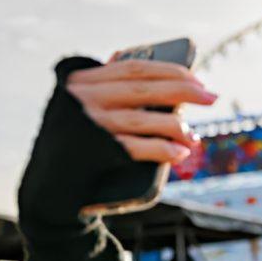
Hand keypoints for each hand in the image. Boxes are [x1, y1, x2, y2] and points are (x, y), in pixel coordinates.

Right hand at [66, 58, 216, 163]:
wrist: (49, 192)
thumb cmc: (79, 150)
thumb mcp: (89, 114)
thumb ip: (114, 95)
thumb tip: (171, 91)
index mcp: (82, 81)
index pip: (134, 68)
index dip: (170, 71)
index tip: (198, 77)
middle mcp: (83, 98)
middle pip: (144, 88)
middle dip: (184, 91)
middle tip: (213, 97)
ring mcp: (89, 124)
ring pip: (144, 118)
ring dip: (177, 126)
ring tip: (194, 137)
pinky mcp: (96, 151)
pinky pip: (139, 146)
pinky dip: (164, 149)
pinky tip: (181, 153)